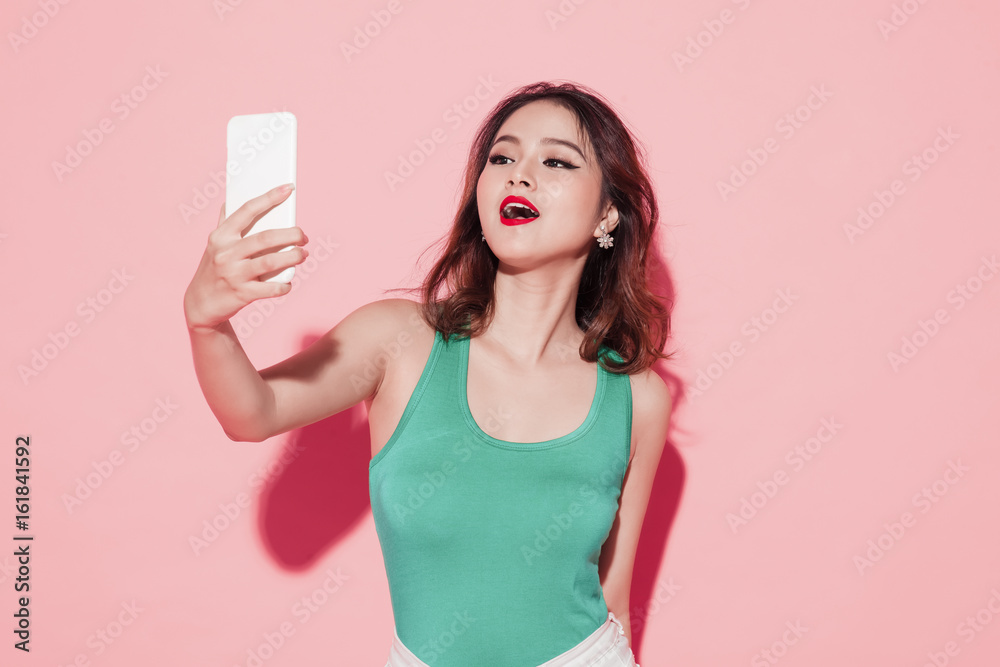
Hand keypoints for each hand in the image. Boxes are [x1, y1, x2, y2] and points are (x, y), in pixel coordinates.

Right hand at [184, 184, 307, 331]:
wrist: (200, 304)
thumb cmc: (213, 269)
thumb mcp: (214, 244)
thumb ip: (225, 223)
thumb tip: (232, 197)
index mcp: (221, 236)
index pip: (247, 210)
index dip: (269, 197)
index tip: (288, 188)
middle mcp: (226, 253)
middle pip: (266, 237)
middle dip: (291, 234)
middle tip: (304, 236)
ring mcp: (234, 274)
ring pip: (271, 261)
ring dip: (293, 257)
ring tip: (303, 255)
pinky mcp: (242, 294)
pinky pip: (271, 288)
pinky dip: (284, 285)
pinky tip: (288, 282)